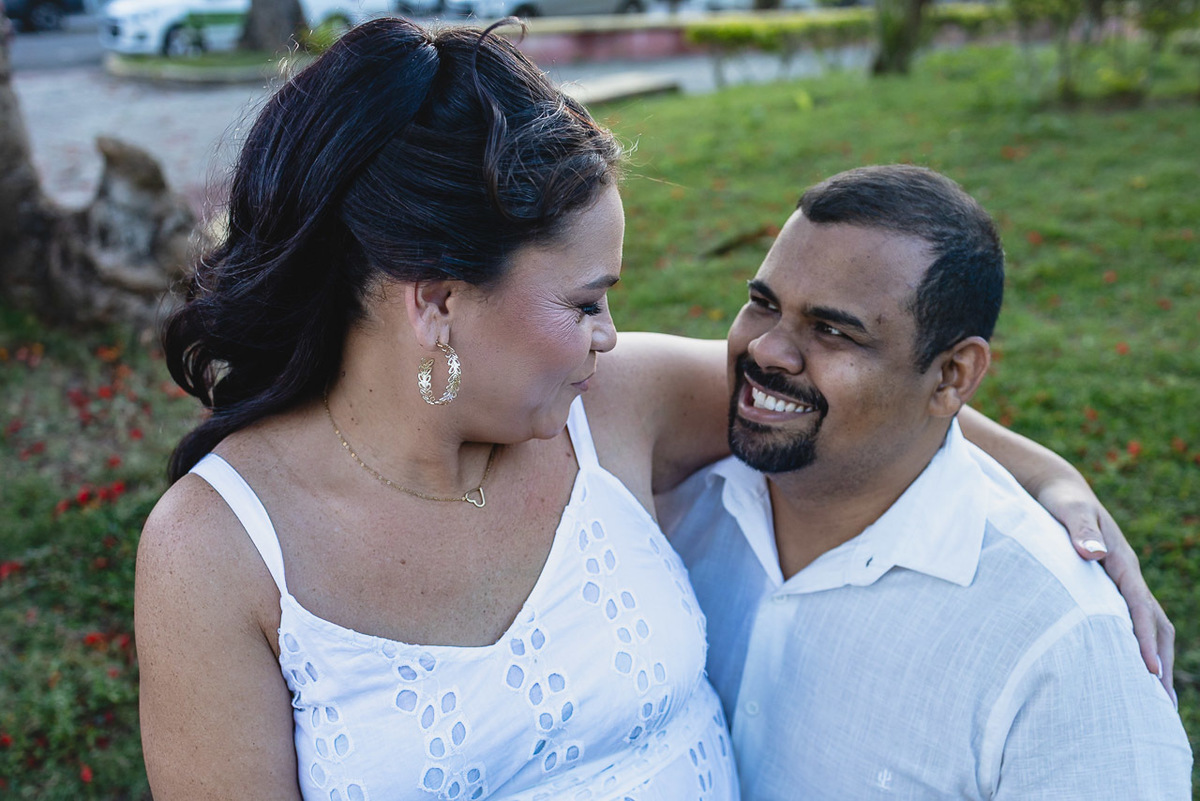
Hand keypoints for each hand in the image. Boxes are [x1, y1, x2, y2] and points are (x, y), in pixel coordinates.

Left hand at [1035, 479, 1176, 705]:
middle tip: (1162, 705)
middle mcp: (1127, 576)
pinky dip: (1134, 646)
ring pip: (1146, 625)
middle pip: (1154, 624)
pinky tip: (1123, 668)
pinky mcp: (1108, 588)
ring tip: (1152, 699)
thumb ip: (1079, 530)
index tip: (1148, 671)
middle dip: (1160, 662)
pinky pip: (1129, 621)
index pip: (1139, 607)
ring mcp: (1120, 583)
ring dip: (1152, 659)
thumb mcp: (1068, 511)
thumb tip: (1093, 554)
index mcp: (1121, 562)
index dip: (1143, 639)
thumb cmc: (1060, 502)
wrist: (1059, 491)